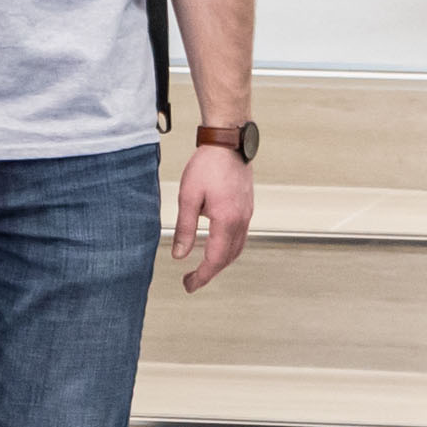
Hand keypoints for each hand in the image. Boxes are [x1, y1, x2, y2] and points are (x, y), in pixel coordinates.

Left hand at [171, 145, 253, 291]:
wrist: (228, 141)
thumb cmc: (208, 164)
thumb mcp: (188, 197)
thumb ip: (184, 229)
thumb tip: (179, 255)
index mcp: (226, 220)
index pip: (215, 259)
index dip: (202, 276)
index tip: (189, 285)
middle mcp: (241, 220)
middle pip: (228, 258)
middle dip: (210, 272)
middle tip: (191, 280)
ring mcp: (247, 213)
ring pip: (238, 248)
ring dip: (221, 261)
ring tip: (204, 267)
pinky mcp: (247, 206)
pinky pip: (241, 236)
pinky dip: (229, 248)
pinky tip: (217, 245)